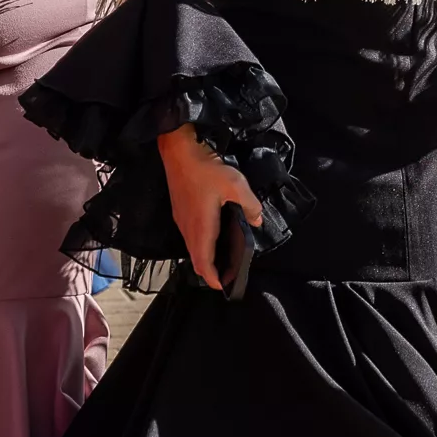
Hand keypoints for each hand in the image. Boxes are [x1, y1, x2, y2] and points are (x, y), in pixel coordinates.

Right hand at [159, 125, 258, 291]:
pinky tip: (211, 237)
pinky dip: (199, 244)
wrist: (179, 151)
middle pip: (196, 258)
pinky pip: (189, 235)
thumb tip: (257, 221)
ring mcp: (181, 219)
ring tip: (219, 261)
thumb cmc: (205, 168)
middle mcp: (188, 227)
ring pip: (191, 247)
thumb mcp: (235, 185)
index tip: (222, 286)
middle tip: (224, 276)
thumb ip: (249, 205)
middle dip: (209, 271)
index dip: (212, 277)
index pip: (203, 262)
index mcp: (201, 226)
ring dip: (203, 258)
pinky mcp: (179, 210)